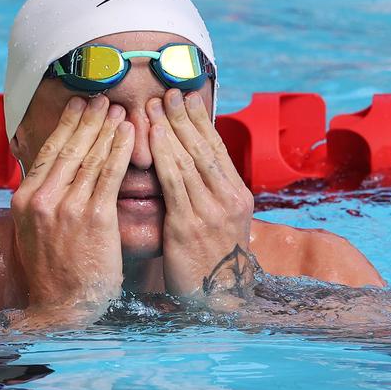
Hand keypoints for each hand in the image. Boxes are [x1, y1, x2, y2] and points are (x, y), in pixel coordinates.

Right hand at [10, 95, 133, 317]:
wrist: (64, 306)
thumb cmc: (55, 271)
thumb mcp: (35, 231)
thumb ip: (43, 201)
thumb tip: (54, 175)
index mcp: (26, 199)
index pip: (50, 152)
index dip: (67, 125)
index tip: (80, 106)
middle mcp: (42, 198)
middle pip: (69, 147)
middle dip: (89, 119)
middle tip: (102, 99)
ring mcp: (67, 207)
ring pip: (90, 156)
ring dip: (107, 128)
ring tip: (118, 110)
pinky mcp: (94, 218)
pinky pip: (109, 174)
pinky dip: (119, 150)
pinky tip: (128, 133)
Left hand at [146, 89, 255, 309]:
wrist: (219, 298)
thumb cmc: (213, 261)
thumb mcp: (219, 223)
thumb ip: (207, 195)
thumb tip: (190, 168)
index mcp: (236, 195)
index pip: (216, 148)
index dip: (200, 120)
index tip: (187, 98)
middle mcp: (228, 198)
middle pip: (204, 147)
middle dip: (184, 116)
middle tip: (169, 91)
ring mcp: (211, 211)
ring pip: (189, 159)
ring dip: (171, 128)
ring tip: (157, 104)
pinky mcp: (189, 225)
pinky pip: (175, 182)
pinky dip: (164, 154)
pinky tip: (153, 135)